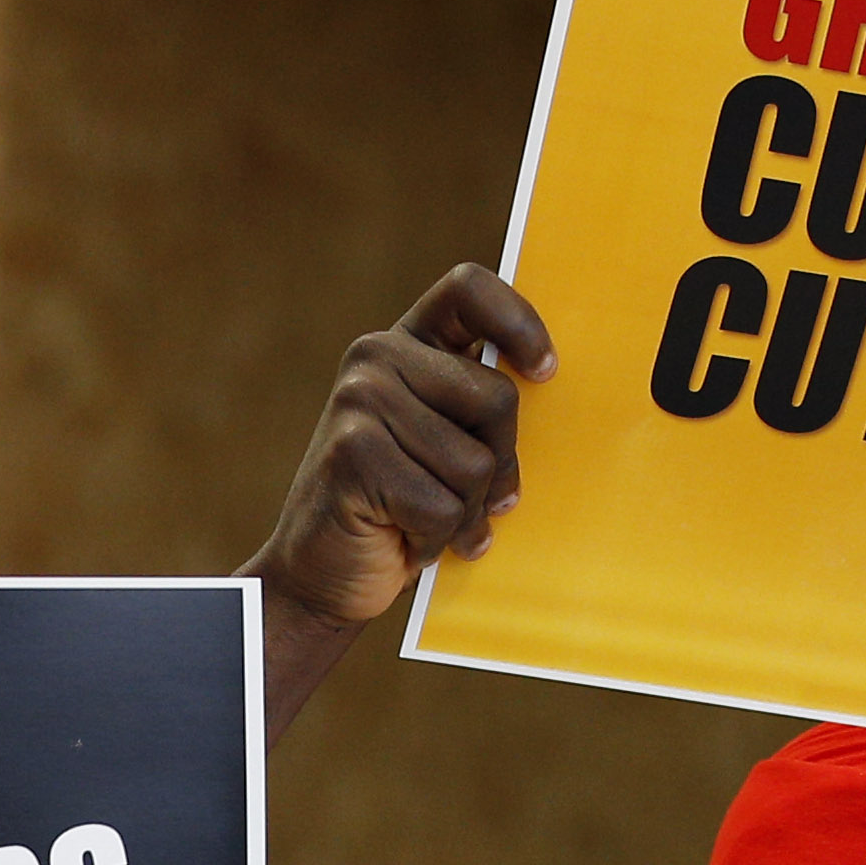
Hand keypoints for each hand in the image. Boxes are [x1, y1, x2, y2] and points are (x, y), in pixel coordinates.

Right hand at [246, 264, 554, 707]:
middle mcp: (375, 359)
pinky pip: (441, 504)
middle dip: (500, 463)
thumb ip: (474, 405)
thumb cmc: (397, 508)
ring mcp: (357, 403)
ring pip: (473, 463)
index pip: (469, 289)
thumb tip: (544, 384)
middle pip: (496, 397)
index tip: (544, 372)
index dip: (518, 323)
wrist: (321, 575)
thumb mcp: (440, 441)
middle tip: (476, 498)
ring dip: (465, 513)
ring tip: (432, 524)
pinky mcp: (351, 454)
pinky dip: (436, 538)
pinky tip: (407, 540)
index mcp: (404, 343)